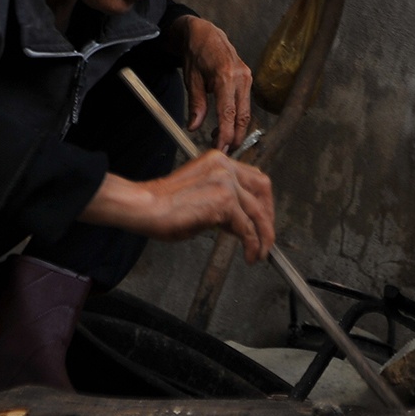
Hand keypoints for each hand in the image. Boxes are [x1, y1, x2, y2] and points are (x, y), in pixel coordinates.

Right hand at [80, 153, 276, 262]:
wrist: (145, 206)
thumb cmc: (163, 205)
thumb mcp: (199, 195)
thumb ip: (222, 201)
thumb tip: (239, 222)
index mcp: (218, 160)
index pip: (254, 177)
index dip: (263, 200)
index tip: (263, 217)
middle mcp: (225, 167)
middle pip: (263, 189)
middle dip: (269, 216)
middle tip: (267, 236)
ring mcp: (226, 183)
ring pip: (258, 213)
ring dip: (263, 236)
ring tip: (260, 253)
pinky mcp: (224, 202)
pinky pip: (247, 228)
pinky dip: (251, 244)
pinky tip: (250, 254)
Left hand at [171, 16, 252, 151]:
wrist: (205, 33)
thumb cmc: (196, 53)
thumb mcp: (191, 79)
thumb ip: (196, 104)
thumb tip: (194, 126)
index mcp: (225, 76)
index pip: (229, 112)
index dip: (225, 133)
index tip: (220, 148)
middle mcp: (241, 77)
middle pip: (243, 116)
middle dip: (235, 137)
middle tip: (223, 151)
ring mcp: (247, 77)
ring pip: (246, 112)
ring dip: (235, 129)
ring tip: (220, 139)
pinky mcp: (248, 79)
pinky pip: (245, 104)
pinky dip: (237, 117)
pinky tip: (224, 124)